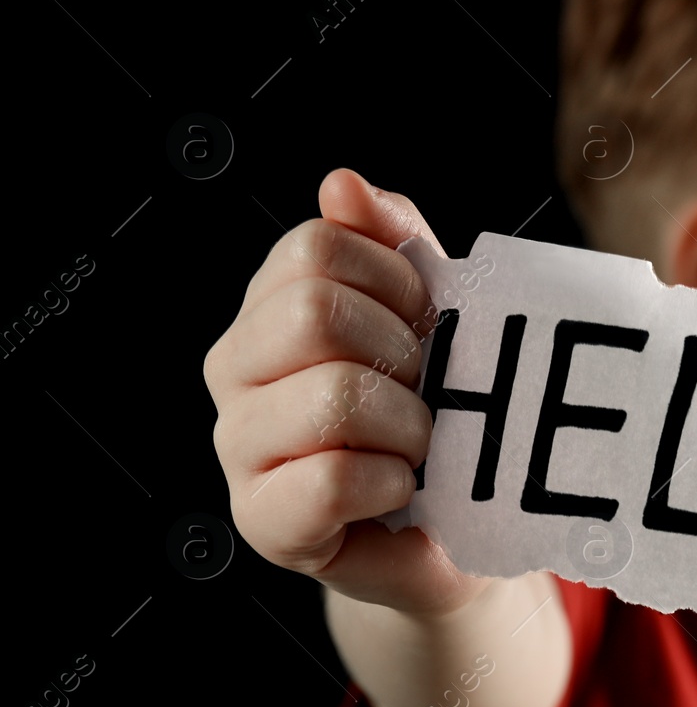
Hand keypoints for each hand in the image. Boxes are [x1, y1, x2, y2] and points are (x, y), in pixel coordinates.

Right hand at [204, 169, 491, 616]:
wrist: (451, 524)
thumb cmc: (436, 410)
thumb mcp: (430, 313)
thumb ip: (393, 241)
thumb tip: (340, 182)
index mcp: (270, 305)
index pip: (317, 245)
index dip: (398, 281)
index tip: (429, 323)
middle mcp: (235, 367)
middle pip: (312, 313)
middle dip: (402, 351)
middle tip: (428, 391)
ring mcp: (239, 445)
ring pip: (330, 397)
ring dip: (408, 425)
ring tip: (420, 447)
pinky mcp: (262, 521)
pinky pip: (330, 479)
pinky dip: (390, 482)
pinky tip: (400, 489)